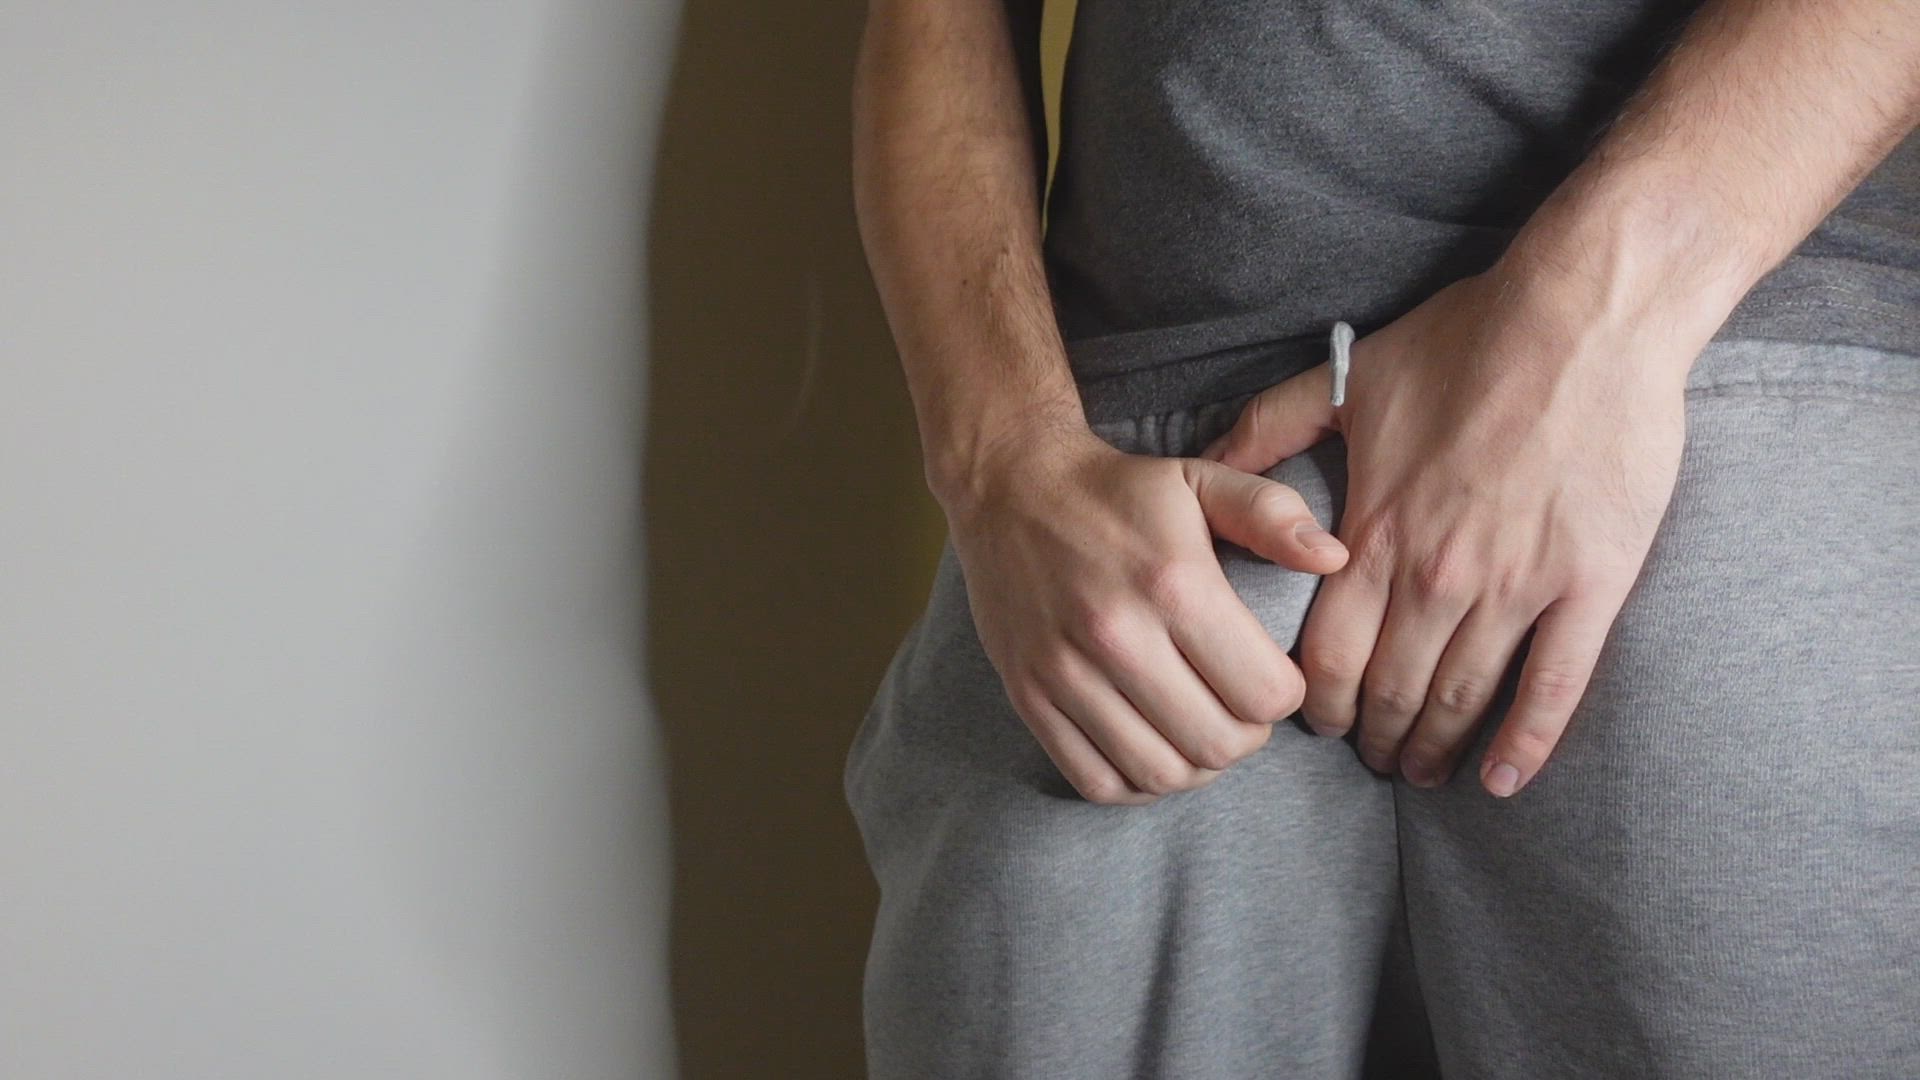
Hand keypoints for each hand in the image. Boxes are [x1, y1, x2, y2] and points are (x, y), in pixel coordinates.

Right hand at [942, 421, 1348, 804]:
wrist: (1007, 487)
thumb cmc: (1116, 490)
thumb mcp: (1200, 478)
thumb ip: (1272, 513)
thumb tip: (1334, 557)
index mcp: (1174, 584)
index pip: (1265, 694)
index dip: (1286, 694)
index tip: (1273, 673)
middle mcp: (1117, 635)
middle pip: (1217, 744)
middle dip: (1247, 735)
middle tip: (1240, 706)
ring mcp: (1065, 673)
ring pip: (1160, 774)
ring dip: (1196, 765)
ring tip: (1200, 728)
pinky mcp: (1029, 696)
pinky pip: (1096, 780)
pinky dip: (1136, 784)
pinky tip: (1152, 748)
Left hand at [1200, 269, 1691, 796]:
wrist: (1587, 312)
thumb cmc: (1469, 338)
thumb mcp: (1349, 378)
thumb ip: (1271, 426)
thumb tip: (1206, 456)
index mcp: (1375, 532)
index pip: (1325, 655)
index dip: (1314, 703)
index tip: (1316, 723)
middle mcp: (1437, 575)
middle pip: (1389, 690)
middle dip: (1372, 737)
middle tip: (1370, 759)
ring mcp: (1516, 584)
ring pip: (1461, 699)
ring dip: (1434, 747)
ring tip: (1421, 771)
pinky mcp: (1590, 583)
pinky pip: (1553, 686)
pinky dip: (1524, 744)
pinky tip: (1503, 782)